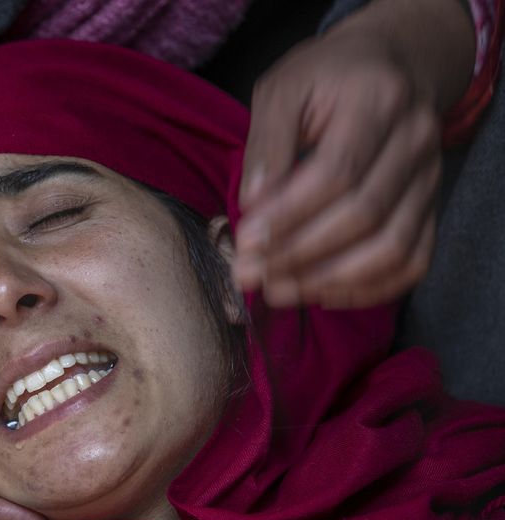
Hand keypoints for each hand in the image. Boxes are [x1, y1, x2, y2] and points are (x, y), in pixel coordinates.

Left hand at [233, 0, 473, 307]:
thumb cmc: (324, 78)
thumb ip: (266, 145)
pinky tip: (321, 294)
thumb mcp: (282, 90)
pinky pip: (412, 262)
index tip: (246, 240)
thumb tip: (253, 207)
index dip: (288, 215)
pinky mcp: (431, 207)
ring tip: (278, 290)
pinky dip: (368, 288)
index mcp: (378, 99)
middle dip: (300, 253)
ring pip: (393, 248)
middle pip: (364, 215)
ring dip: (330, 279)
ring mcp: (430, 178)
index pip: (337, 173)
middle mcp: (416, 139)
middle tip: (251, 273)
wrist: (387, 66)